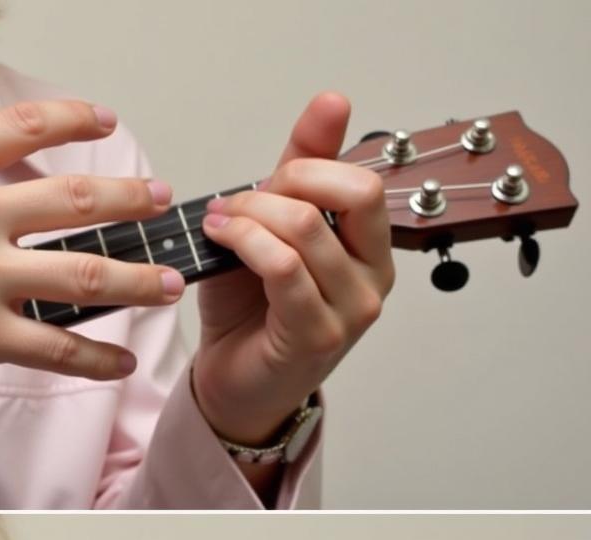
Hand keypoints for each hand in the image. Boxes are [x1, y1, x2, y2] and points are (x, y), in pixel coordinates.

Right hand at [0, 63, 182, 396]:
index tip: (104, 121)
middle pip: (75, 199)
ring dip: (137, 278)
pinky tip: (122, 362)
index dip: (74, 118)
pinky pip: (54, 348)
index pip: (25, 126)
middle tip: (162, 201)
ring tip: (169, 282)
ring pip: (84, 276)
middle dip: (130, 199)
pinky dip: (95, 358)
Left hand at [193, 93, 394, 445]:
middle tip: (241, 203)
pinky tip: (220, 240)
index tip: (261, 183)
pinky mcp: (315, 335)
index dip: (307, 167)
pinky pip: (283, 268)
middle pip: (354, 194)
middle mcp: (374, 280)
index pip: (363, 181)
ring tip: (219, 224)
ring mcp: (351, 312)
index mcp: (372, 250)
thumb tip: (332, 102)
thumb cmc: (251, 313)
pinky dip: (244, 242)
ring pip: (306, 229)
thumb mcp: (273, 230)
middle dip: (286, 184)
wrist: (232, 384)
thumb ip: (301, 172)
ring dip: (250, 215)